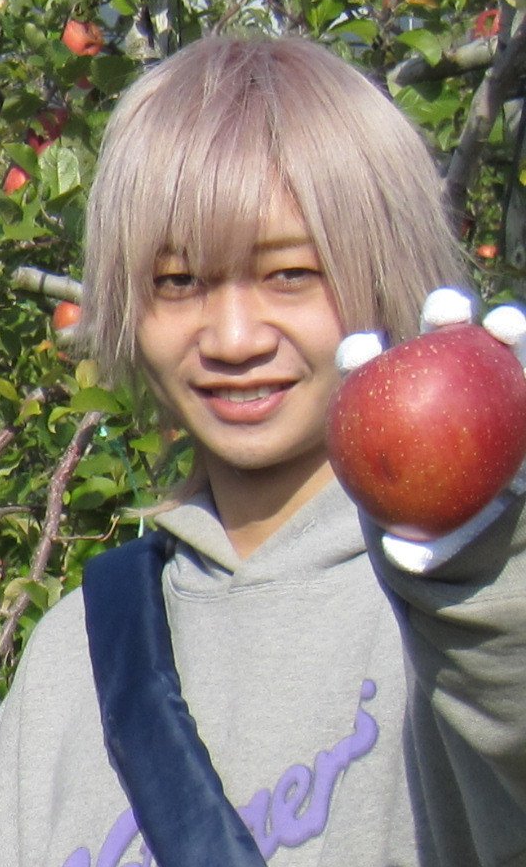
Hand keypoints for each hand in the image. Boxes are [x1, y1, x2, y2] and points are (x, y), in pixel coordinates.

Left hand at [343, 294, 525, 569]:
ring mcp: (495, 386)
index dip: (361, 355)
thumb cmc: (443, 523)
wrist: (483, 523)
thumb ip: (422, 544)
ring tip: (507, 323)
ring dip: (506, 326)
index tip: (358, 351)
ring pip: (499, 348)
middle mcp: (449, 383)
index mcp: (400, 405)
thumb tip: (405, 554)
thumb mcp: (432, 539)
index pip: (373, 372)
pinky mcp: (522, 395)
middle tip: (445, 312)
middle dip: (443, 313)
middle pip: (442, 340)